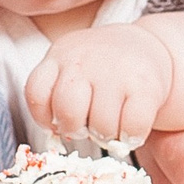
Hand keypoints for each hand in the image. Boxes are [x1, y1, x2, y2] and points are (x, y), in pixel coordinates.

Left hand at [27, 23, 172, 147]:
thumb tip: (58, 136)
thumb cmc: (101, 69)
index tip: (58, 120)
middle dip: (75, 129)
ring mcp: (115, 71)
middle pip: (68, 112)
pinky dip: (131, 137)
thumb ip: (57, 97)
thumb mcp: (71, 69)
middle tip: (87, 126)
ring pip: (102, 127)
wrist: (146, 46)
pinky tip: (130, 128)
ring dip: (106, 136)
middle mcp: (85, 60)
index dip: (44, 118)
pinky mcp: (145, 86)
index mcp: (59, 56)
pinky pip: (132, 128)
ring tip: (112, 123)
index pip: (36, 94)